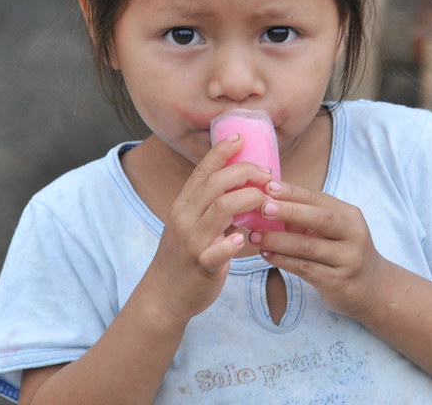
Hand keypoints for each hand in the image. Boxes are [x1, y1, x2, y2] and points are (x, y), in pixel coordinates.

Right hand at [141, 135, 272, 326]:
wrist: (164, 294)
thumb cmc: (185, 255)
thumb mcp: (192, 223)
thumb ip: (212, 205)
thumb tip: (244, 185)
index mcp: (184, 205)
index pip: (202, 171)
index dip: (221, 152)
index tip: (240, 137)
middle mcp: (184, 218)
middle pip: (215, 184)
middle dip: (244, 172)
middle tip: (267, 174)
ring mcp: (191, 242)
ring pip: (220, 209)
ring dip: (247, 199)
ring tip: (265, 199)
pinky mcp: (200, 266)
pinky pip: (216, 252)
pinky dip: (231, 243)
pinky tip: (244, 238)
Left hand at [250, 180, 389, 321]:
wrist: (373, 289)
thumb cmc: (343, 253)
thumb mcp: (333, 231)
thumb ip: (307, 219)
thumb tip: (267, 203)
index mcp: (350, 215)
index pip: (319, 199)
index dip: (293, 192)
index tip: (268, 186)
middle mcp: (353, 235)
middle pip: (320, 219)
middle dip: (289, 211)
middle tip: (262, 207)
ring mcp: (348, 259)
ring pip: (308, 247)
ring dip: (278, 240)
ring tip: (254, 236)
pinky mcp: (338, 282)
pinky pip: (305, 268)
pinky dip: (283, 260)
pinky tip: (266, 254)